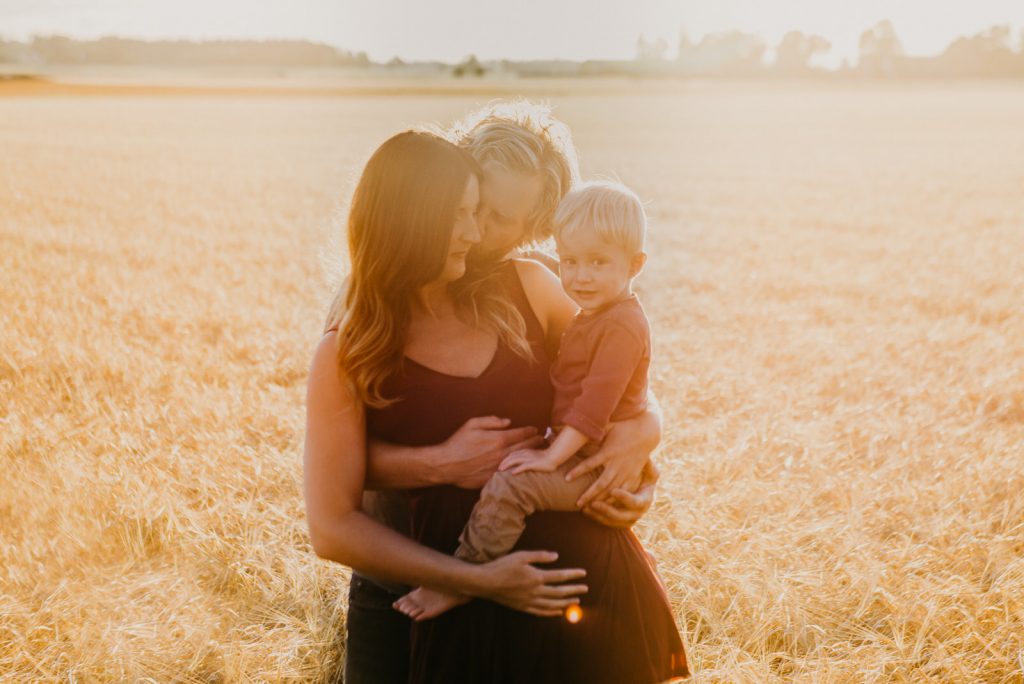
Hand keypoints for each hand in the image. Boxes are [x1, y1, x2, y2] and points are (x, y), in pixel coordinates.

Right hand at [442, 417, 545, 488]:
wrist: (447, 464)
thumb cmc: (458, 442)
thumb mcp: (472, 424)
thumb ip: (492, 421)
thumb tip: (508, 421)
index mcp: (498, 439)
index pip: (521, 434)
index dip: (531, 431)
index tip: (535, 429)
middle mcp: (502, 453)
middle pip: (526, 447)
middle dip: (536, 442)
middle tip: (543, 440)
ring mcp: (499, 467)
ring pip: (522, 461)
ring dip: (532, 456)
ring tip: (539, 453)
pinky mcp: (495, 478)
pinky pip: (512, 473)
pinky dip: (521, 469)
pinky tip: (526, 467)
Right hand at [471, 550, 587, 616]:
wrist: (485, 582)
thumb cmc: (502, 566)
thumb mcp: (521, 555)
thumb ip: (540, 556)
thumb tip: (556, 556)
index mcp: (536, 577)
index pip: (560, 576)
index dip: (573, 574)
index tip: (583, 573)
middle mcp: (535, 591)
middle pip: (559, 592)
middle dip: (574, 590)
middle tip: (585, 589)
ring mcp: (529, 601)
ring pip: (552, 604)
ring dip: (566, 602)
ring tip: (576, 600)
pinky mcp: (523, 607)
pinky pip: (541, 612)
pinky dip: (552, 612)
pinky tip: (558, 611)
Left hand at [499, 448, 558, 474]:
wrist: (555, 456)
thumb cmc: (546, 457)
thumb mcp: (535, 456)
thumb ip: (528, 457)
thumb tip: (522, 464)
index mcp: (525, 451)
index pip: (512, 454)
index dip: (505, 458)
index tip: (500, 464)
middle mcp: (526, 453)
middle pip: (511, 456)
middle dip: (503, 462)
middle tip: (498, 468)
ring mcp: (529, 458)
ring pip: (515, 460)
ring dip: (507, 465)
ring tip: (501, 470)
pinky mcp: (534, 464)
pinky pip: (523, 466)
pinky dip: (517, 469)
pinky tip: (512, 473)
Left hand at [565, 412, 658, 507]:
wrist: (647, 432)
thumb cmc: (623, 427)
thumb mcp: (608, 426)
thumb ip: (593, 429)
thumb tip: (577, 426)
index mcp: (609, 451)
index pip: (591, 463)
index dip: (578, 471)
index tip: (566, 478)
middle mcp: (617, 463)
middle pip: (601, 483)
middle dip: (589, 494)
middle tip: (577, 504)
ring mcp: (626, 471)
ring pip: (611, 490)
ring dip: (599, 499)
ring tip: (587, 508)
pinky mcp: (633, 475)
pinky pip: (623, 490)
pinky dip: (614, 499)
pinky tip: (605, 506)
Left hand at [582, 460, 658, 528]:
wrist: (640, 491)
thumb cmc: (644, 476)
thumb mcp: (649, 471)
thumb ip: (648, 466)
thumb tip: (646, 459)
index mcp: (645, 501)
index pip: (635, 502)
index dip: (625, 498)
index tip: (613, 490)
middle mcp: (637, 514)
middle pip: (621, 516)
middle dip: (607, 510)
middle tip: (594, 503)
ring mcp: (627, 520)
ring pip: (611, 521)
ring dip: (598, 515)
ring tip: (585, 507)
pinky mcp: (618, 523)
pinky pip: (606, 523)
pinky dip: (595, 517)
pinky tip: (585, 511)